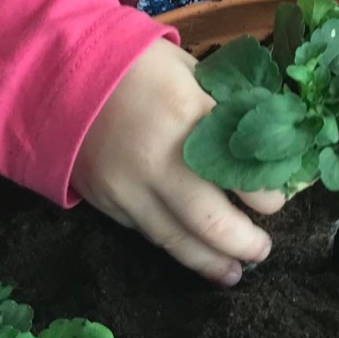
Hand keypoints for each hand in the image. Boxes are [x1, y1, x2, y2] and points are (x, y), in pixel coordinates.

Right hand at [70, 40, 283, 285]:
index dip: (265, 194)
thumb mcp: (190, 69)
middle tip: (262, 249)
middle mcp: (160, 159)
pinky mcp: (108, 202)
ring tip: (235, 273)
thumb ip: (223, 105)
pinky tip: (194, 256)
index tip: (277, 201)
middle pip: (210, 219)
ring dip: (211, 261)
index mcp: (189, 115)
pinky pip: (149, 233)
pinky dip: (175, 248)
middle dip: (243, 241)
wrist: (61, 75)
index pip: (239, 168)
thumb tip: (264, 137)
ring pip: (177, 238)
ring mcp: (130, 186)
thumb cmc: (136, 65)